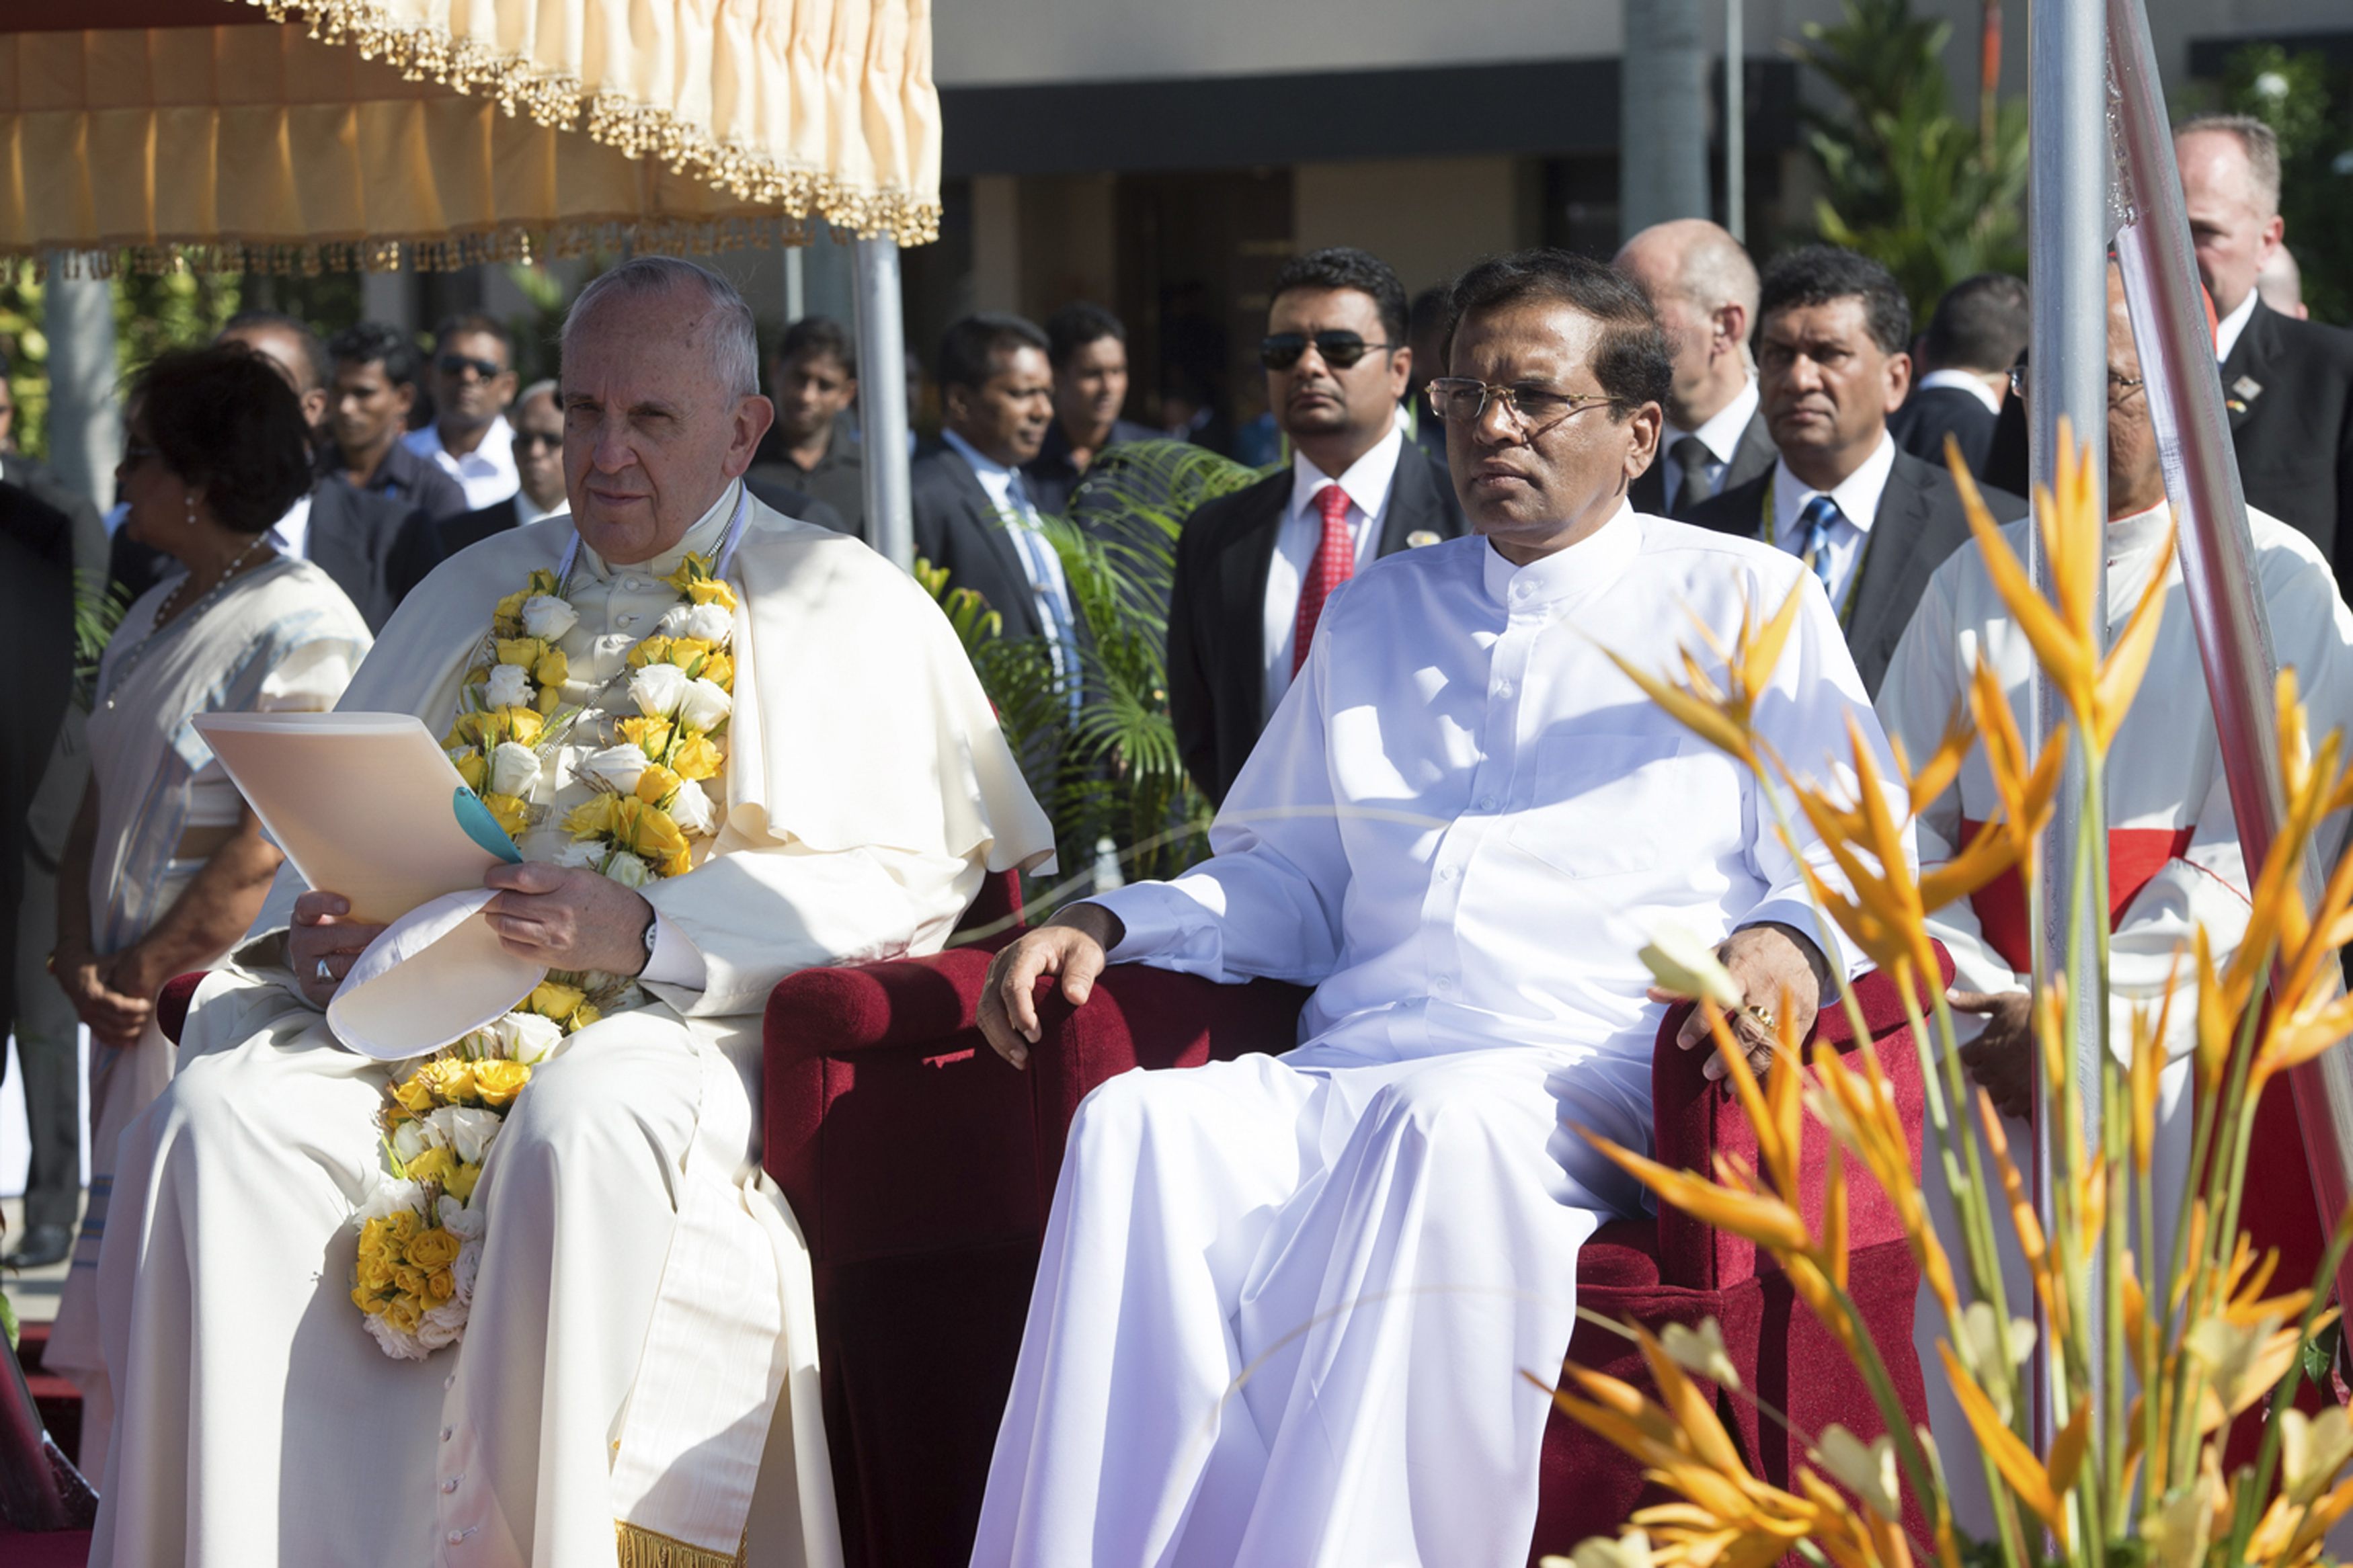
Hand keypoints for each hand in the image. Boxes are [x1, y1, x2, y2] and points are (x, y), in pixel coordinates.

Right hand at [56, 946, 151, 1047]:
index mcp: (94, 993)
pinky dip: (118, 1041)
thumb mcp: (111, 962)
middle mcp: (88, 1008)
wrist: (71, 971)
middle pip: (117, 1022)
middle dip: (137, 1020)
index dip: (136, 1008)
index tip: (148, 1004)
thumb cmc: (97, 965)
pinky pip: (103, 1037)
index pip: (119, 1006)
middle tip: (150, 1013)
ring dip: (130, 1032)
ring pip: (112, 1033)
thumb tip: (148, 962)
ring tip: (143, 1024)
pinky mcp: (87, 1023)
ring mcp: (86, 1018)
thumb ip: (127, 965)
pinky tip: (132, 1041)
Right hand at [290, 890, 387, 1008]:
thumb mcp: (345, 919)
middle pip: (331, 936)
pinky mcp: (315, 990)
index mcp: (305, 918)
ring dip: (368, 959)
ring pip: (340, 964)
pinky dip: (363, 981)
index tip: (346, 905)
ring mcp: (305, 968)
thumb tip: (397, 899)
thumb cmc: (346, 935)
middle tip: (391, 932)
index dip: (325, 903)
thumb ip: (359, 908)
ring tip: (392, 955)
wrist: (329, 970)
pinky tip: (381, 976)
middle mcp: (301, 942)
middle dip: (364, 935)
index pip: (307, 905)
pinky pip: (342, 987)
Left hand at [481, 862, 653, 974]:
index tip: (491, 877)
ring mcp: (554, 938)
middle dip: (490, 898)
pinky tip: (512, 929)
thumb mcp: (580, 878)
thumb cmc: (606, 902)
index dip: (498, 876)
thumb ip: (546, 878)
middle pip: (507, 903)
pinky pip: (513, 947)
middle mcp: (559, 912)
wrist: (631, 936)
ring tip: (498, 911)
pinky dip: (506, 936)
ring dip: (495, 917)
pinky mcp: (551, 957)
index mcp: (568, 885)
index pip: (521, 878)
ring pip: (505, 926)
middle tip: (487, 895)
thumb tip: (510, 879)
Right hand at [977, 904, 1125, 1069]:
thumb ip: (1082, 973)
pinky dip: (997, 1036)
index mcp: (1026, 951)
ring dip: (998, 1039)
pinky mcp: (995, 988)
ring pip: (985, 1012)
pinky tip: (1015, 1054)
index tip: (1036, 1037)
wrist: (1065, 935)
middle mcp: (1003, 963)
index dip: (1021, 1012)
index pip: (1013, 984)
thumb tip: (1077, 998)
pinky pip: (988, 1015)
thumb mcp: (1088, 954)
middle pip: (991, 1002)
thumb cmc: (1077, 946)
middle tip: (1024, 1058)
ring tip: (1021, 1061)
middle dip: (1004, 1034)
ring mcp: (995, 975)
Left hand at [1647, 922, 1829, 1082]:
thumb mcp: (1717, 955)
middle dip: (1729, 1052)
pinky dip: (1771, 1072)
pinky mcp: (1803, 1019)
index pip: (1719, 999)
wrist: (1798, 943)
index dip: (1700, 1023)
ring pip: (1770, 1043)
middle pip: (1749, 1026)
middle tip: (1707, 1073)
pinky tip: (1756, 1088)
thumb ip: (1687, 978)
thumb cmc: (1749, 951)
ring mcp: (1787, 1006)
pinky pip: (1787, 1050)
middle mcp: (1766, 990)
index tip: (1682, 1043)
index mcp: (1742, 969)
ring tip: (1728, 1086)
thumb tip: (1651, 993)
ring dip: (1750, 1068)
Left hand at [1952, 988, 2035, 1119]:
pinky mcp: (2026, 1097)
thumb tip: (1948, 995)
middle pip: (1980, 1077)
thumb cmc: (2035, 1014)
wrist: (2068, 1032)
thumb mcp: (2004, 1002)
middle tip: (2003, 1064)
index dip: (1979, 1055)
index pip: (1969, 1058)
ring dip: (1999, 1089)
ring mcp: (2010, 1084)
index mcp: (1985, 1046)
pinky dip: (2013, 1104)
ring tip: (2012, 1079)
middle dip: (1989, 1071)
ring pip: (1992, 1095)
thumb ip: (1974, 1002)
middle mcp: (1994, 1067)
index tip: (1989, 1051)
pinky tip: (2021, 1093)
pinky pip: (2010, 1109)